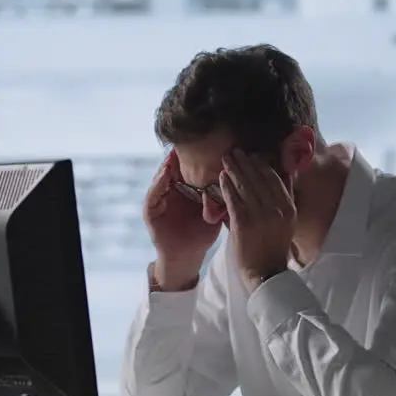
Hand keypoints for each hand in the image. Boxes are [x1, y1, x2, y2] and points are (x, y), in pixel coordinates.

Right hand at [144, 149, 220, 288]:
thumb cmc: (202, 234)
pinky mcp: (150, 211)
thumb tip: (245, 178)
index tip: (209, 141)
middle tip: (190, 138)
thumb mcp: (215, 211)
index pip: (190, 167)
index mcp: (187, 189)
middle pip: (174, 167)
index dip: (198, 155)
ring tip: (175, 152)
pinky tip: (166, 174)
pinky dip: (158, 183)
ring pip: (161, 176)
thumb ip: (224, 195)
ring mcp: (159, 199)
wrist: (186, 257)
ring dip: (168, 165)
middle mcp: (171, 190)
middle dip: (181, 154)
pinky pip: (153, 194)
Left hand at [219, 150, 294, 289]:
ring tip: (227, 158)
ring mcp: (260, 215)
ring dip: (234, 169)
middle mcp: (277, 209)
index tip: (253, 154)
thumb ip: (284, 198)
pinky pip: (233, 198)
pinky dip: (227, 186)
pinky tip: (222, 177)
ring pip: (245, 185)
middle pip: (259, 178)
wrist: (265, 273)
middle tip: (235, 150)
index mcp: (289, 207)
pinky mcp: (243, 222)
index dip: (262, 164)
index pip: (275, 178)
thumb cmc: (273, 246)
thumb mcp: (287, 221)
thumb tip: (283, 174)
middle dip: (246, 162)